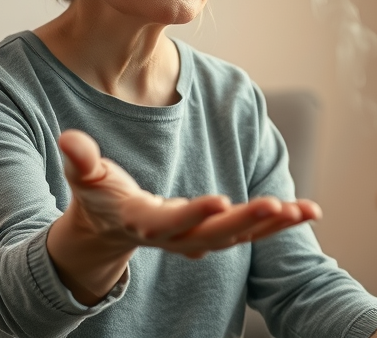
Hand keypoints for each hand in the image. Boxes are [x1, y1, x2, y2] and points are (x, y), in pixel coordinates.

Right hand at [56, 129, 320, 257]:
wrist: (108, 228)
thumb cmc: (96, 197)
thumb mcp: (83, 177)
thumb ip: (79, 159)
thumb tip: (68, 138)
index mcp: (142, 221)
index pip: (169, 222)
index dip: (192, 213)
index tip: (218, 201)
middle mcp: (174, 237)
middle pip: (213, 235)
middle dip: (245, 222)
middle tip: (275, 206)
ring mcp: (196, 239)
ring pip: (239, 237)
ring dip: (272, 226)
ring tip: (305, 212)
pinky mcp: (214, 233)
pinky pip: (251, 232)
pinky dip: (279, 223)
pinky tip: (308, 212)